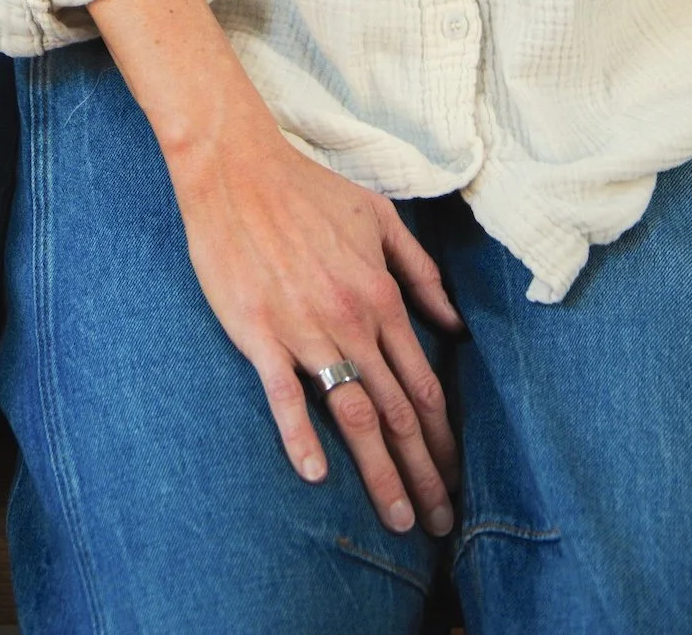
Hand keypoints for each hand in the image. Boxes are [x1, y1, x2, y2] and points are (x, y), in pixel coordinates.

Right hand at [169, 117, 462, 538]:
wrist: (236, 168)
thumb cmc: (307, 189)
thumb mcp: (378, 218)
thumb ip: (420, 272)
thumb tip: (454, 325)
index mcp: (381, 297)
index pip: (423, 386)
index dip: (443, 440)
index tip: (455, 479)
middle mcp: (351, 322)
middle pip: (398, 414)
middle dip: (425, 474)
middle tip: (440, 525)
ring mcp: (306, 331)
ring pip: (355, 416)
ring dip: (381, 475)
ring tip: (399, 521)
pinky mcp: (260, 334)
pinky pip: (285, 397)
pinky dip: (302, 438)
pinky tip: (317, 476)